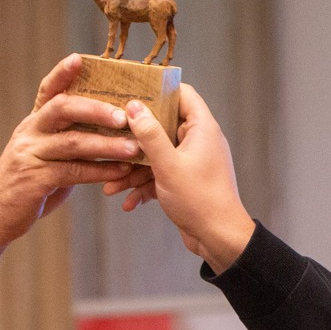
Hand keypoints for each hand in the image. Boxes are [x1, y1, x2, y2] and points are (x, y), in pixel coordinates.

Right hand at [0, 55, 143, 246]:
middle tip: (125, 115)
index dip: (63, 73)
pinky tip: (122, 171)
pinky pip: (73, 171)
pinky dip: (100, 171)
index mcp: (33, 124)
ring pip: (73, 142)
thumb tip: (104, 131)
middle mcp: (29, 133)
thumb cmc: (28, 187)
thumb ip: (67, 141)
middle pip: (62, 108)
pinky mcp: (34, 179)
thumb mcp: (45, 157)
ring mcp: (30, 155)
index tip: (81, 58)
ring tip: (134, 147)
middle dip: (96, 109)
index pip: (48, 90)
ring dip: (107, 144)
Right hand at [104, 83, 255, 271]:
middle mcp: (199, 141)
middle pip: (163, 126)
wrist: (220, 240)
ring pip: (158, 156)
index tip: (133, 90)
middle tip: (110, 135)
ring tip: (111, 183)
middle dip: (136, 138)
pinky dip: (146, 186)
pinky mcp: (186, 182)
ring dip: (135, 169)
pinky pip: (162, 176)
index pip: (183, 94)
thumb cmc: (200, 200)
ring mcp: (193, 162)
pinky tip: (128, 201)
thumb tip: (134, 106)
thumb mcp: (168, 165)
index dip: (159, 89)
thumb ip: (150, 134)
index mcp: (202, 129)